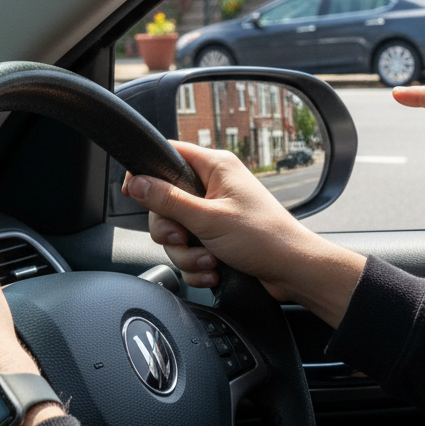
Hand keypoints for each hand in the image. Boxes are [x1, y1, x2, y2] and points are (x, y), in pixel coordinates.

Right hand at [127, 142, 364, 327]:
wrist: (292, 271)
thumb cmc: (263, 237)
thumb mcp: (208, 219)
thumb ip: (168, 200)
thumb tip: (136, 182)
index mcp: (215, 167)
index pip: (169, 153)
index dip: (147, 171)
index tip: (132, 191)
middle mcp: (214, 185)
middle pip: (165, 201)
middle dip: (171, 230)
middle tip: (183, 239)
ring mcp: (215, 212)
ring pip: (176, 230)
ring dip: (186, 253)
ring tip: (208, 261)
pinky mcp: (217, 236)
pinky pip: (190, 248)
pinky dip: (197, 264)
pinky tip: (213, 271)